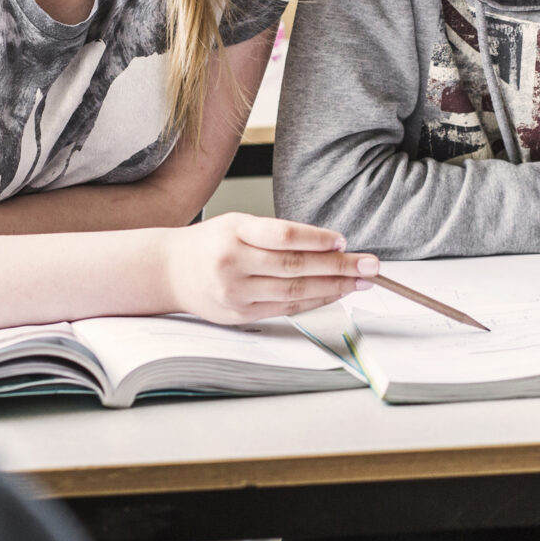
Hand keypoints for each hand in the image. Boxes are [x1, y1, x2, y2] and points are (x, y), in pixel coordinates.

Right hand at [163, 213, 378, 323]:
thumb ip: (276, 234)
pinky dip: (314, 301)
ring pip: (294, 291)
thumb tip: (331, 247)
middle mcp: (232, 264)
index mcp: (232, 233)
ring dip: (333, 287)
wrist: (169, 272)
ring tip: (359, 281)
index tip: (343, 241)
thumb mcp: (236, 224)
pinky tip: (334, 294)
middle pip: (294, 267)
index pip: (282, 236)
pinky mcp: (240, 316)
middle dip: (338, 267)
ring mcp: (235, 294)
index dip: (316, 240)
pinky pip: (285, 309)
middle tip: (370, 265)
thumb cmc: (210, 244)